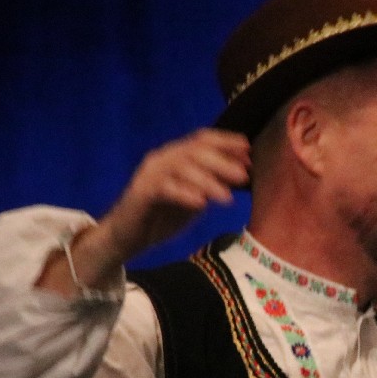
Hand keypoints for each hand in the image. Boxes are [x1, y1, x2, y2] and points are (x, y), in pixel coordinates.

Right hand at [39, 129, 249, 296]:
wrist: (129, 237)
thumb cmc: (163, 216)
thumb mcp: (196, 199)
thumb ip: (214, 184)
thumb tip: (242, 173)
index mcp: (175, 156)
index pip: (201, 140)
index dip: (225, 142)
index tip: (247, 149)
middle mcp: (162, 159)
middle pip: (194, 151)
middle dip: (222, 162)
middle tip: (244, 176)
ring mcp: (150, 174)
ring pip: (181, 168)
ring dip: (208, 181)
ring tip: (227, 198)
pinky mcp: (141, 192)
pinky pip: (164, 188)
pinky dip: (184, 194)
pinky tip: (201, 203)